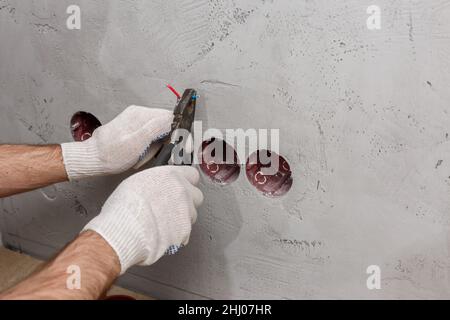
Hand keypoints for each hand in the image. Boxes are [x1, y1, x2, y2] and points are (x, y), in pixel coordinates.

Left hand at [61, 106, 171, 179]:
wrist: (92, 159)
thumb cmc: (110, 156)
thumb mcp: (136, 144)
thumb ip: (155, 129)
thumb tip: (172, 119)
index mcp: (141, 115)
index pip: (170, 117)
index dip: (179, 132)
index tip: (180, 146)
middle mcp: (139, 113)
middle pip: (166, 122)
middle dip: (169, 139)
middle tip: (163, 154)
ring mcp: (135, 119)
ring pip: (159, 129)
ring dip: (159, 144)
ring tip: (148, 155)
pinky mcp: (133, 127)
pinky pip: (150, 134)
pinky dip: (151, 146)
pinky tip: (143, 154)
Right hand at [82, 166, 202, 273]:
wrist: (126, 228)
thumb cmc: (126, 206)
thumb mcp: (138, 181)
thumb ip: (158, 182)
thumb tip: (160, 187)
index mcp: (172, 176)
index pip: (192, 175)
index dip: (186, 182)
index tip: (181, 186)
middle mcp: (183, 192)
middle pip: (196, 196)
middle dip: (188, 201)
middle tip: (173, 207)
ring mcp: (187, 212)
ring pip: (192, 215)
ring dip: (183, 218)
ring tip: (165, 223)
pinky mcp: (185, 230)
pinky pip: (186, 232)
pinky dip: (178, 234)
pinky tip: (164, 234)